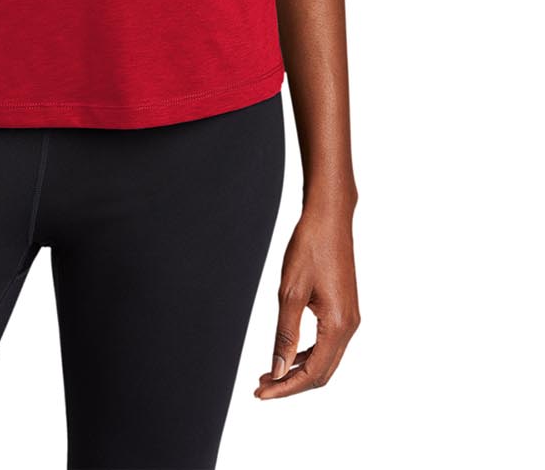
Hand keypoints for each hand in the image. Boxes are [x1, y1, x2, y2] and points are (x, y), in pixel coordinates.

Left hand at [254, 202, 359, 398]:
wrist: (329, 218)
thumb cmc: (309, 247)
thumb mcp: (290, 292)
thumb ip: (285, 335)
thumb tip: (277, 370)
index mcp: (339, 325)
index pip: (312, 373)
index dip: (285, 387)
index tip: (260, 393)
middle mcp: (350, 326)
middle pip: (322, 373)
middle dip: (291, 383)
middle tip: (261, 387)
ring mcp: (350, 318)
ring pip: (326, 360)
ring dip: (298, 369)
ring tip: (269, 372)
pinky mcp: (345, 309)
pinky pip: (328, 343)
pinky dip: (308, 353)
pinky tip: (288, 352)